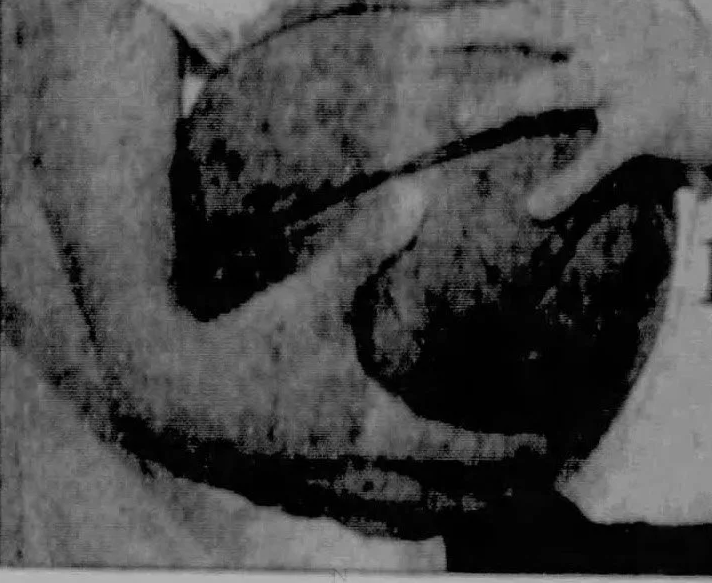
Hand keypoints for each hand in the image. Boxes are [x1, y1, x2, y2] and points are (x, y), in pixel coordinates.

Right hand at [138, 176, 547, 532]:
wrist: (162, 394)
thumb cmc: (244, 341)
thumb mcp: (312, 292)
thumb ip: (366, 246)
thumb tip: (417, 193)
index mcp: (366, 431)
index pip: (456, 454)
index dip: (505, 454)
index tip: (549, 449)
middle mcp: (347, 473)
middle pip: (435, 500)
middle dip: (487, 497)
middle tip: (534, 487)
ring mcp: (313, 490)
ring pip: (393, 518)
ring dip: (440, 514)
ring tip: (477, 507)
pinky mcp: (281, 490)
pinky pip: (352, 517)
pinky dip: (388, 517)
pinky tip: (391, 506)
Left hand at [451, 0, 711, 220]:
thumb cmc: (677, 57)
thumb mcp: (622, 23)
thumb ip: (569, 19)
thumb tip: (508, 20)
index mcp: (592, 4)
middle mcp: (605, 30)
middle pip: (527, 20)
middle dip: (469, 26)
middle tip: (414, 38)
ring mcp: (627, 75)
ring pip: (555, 82)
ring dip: (505, 97)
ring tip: (460, 118)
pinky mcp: (649, 122)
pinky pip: (600, 154)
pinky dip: (567, 182)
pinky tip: (535, 207)